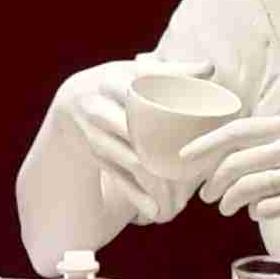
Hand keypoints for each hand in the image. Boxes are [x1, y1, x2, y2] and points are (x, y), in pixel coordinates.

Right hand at [60, 54, 213, 223]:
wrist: (70, 102)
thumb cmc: (116, 86)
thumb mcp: (136, 72)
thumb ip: (171, 71)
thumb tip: (209, 68)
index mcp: (115, 81)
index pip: (146, 94)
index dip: (173, 109)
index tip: (203, 127)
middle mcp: (101, 107)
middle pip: (141, 133)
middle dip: (169, 155)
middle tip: (198, 173)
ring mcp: (96, 133)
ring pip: (131, 160)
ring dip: (155, 184)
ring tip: (178, 202)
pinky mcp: (95, 154)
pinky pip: (117, 177)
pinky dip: (135, 195)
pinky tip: (153, 210)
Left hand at [184, 110, 279, 232]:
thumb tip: (240, 151)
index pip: (237, 130)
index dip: (206, 145)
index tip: (186, 159)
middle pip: (235, 161)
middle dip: (212, 180)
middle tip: (204, 195)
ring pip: (247, 186)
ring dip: (229, 200)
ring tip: (224, 208)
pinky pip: (269, 207)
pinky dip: (256, 211)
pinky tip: (256, 213)